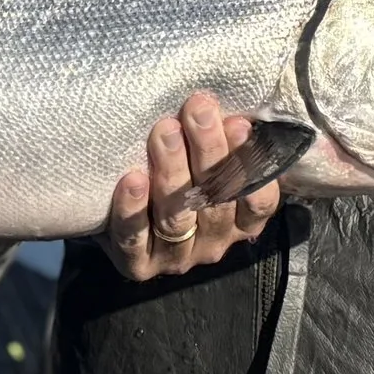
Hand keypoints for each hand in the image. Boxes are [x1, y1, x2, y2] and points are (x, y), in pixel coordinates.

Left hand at [101, 91, 281, 280]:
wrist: (117, 217)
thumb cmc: (177, 175)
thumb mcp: (207, 160)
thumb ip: (225, 142)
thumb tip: (238, 109)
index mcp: (240, 221)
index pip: (257, 201)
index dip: (250, 165)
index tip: (239, 124)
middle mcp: (213, 242)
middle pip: (215, 201)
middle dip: (208, 150)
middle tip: (198, 109)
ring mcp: (177, 257)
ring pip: (178, 216)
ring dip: (173, 171)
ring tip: (165, 131)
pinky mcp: (138, 265)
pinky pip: (135, 238)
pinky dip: (134, 209)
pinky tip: (132, 179)